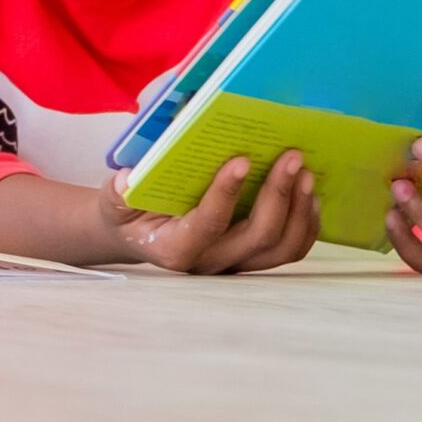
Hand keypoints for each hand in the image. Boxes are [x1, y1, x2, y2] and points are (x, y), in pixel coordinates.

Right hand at [99, 150, 318, 274]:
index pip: (208, 224)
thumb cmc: (128, 214)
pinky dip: (305, 223)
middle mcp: (211, 263)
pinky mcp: (252, 258)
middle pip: (259, 236)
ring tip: (305, 173)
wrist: (138, 236)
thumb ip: (118, 194)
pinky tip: (308, 194)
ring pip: (282, 248)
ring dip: (299, 210)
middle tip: (291, 157)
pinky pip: (290, 249)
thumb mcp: (113, 202)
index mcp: (175, 248)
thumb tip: (128, 179)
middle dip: (278, 194)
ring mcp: (236, 263)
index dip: (226, 193)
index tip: (242, 159)